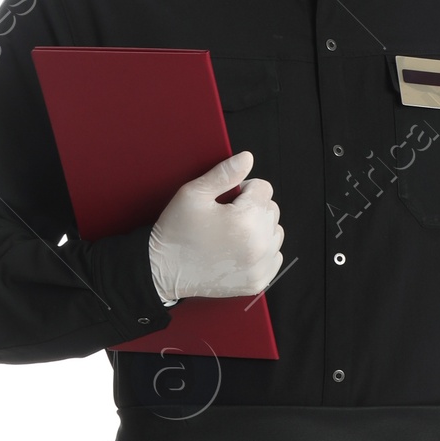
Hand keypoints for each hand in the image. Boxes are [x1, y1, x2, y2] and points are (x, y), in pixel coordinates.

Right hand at [148, 150, 281, 304]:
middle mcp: (259, 245)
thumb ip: (224, 174)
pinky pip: (274, 257)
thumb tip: (247, 158)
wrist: (164, 271)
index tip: (226, 200)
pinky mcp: (258, 282)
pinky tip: (238, 250)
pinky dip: (261, 251)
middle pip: (272, 210)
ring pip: (275, 233)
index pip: (264, 188)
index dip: (243, 189)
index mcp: (246, 220)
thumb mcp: (193, 194)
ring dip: (259, 229)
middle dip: (253, 208)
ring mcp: (260, 266)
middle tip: (226, 218)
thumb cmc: (176, 233)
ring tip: (232, 234)